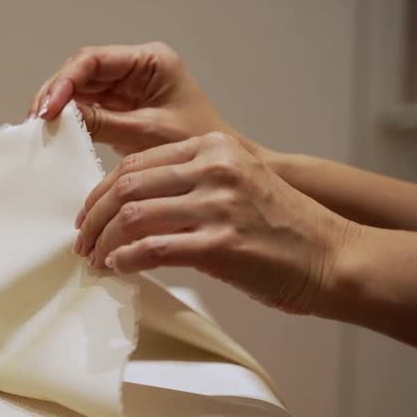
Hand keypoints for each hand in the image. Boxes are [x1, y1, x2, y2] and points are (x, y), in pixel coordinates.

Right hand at [30, 42, 256, 156]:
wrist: (214, 171)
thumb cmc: (194, 145)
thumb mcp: (146, 134)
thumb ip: (102, 122)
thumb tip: (60, 117)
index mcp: (150, 61)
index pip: (94, 60)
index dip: (65, 81)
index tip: (49, 108)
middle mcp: (135, 68)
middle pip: (81, 71)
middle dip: (56, 93)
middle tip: (37, 120)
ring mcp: (126, 87)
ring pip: (79, 88)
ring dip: (58, 106)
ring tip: (40, 128)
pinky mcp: (119, 108)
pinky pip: (86, 107)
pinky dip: (69, 119)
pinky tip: (55, 132)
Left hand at [73, 132, 354, 313]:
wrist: (334, 258)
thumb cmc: (282, 229)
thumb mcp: (235, 185)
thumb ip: (186, 184)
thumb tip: (128, 207)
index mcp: (213, 148)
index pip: (135, 164)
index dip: (100, 193)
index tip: (87, 216)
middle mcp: (215, 168)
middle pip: (126, 187)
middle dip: (94, 218)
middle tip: (81, 242)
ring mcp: (219, 205)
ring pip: (132, 216)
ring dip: (103, 242)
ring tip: (94, 259)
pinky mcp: (222, 243)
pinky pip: (152, 249)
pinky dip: (125, 259)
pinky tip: (118, 268)